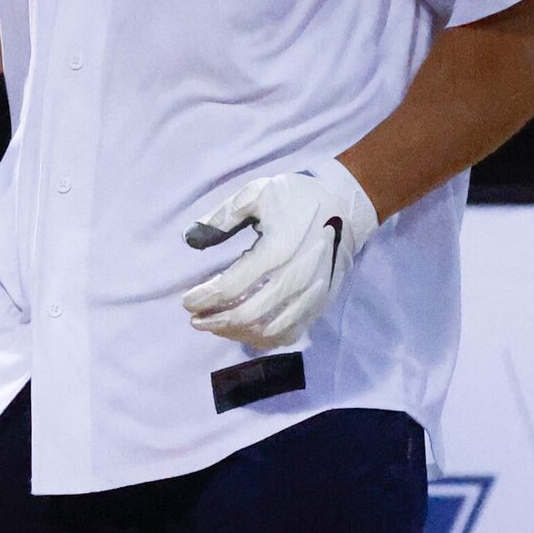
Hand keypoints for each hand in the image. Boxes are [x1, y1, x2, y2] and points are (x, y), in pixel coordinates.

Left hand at [180, 162, 380, 351]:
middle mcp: (296, 278)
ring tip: (215, 326)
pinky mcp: (322, 303)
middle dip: (215, 321)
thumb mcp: (255, 193)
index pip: (231, 286)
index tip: (186, 301)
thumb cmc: (297, 197)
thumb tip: (189, 238)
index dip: (204, 298)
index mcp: (277, 250)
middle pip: (248, 315)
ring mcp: (312, 295)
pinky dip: (265, 339)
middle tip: (195, 320)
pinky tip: (246, 331)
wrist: (347, 205)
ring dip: (237, 333)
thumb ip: (221, 218)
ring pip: (269, 330)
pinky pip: (292, 333)